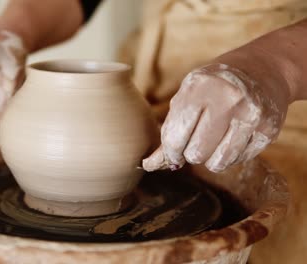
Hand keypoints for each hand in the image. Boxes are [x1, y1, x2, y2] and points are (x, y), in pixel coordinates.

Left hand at [143, 63, 288, 171]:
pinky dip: (232, 155)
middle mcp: (227, 99)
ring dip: (212, 158)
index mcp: (199, 87)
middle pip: (197, 154)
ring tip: (215, 139)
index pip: (175, 137)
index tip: (174, 149)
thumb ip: (169, 130)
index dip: (171, 151)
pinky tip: (233, 136)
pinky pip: (240, 160)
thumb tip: (149, 165)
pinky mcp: (269, 129)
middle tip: (197, 140)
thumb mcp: (186, 97)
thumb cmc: (211, 87)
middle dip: (191, 153)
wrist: (260, 70)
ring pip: (219, 162)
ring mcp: (251, 114)